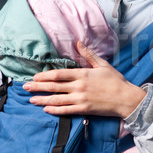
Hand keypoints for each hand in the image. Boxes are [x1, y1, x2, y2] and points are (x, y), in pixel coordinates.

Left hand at [23, 41, 145, 117]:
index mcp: (83, 74)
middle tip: (25, 88)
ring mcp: (81, 99)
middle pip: (54, 86)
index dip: (45, 75)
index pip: (59, 74)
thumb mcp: (102, 64)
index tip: (35, 77)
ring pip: (57, 99)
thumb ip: (88, 54)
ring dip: (42, 100)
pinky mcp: (84, 109)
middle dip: (38, 87)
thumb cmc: (115, 80)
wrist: (126, 98)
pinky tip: (46, 109)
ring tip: (31, 100)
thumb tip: (77, 42)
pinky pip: (66, 110)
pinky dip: (55, 110)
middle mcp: (79, 86)